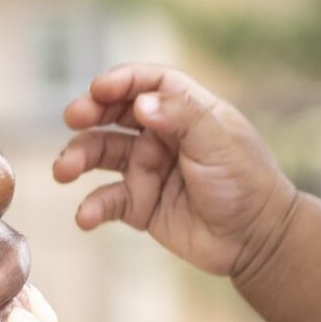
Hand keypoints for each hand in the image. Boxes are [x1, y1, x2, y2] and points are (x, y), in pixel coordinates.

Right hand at [53, 64, 297, 279]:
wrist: (257, 240)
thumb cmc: (246, 183)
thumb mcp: (219, 142)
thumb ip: (182, 118)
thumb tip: (141, 103)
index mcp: (186, 110)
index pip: (148, 82)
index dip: (122, 80)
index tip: (100, 88)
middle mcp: (162, 134)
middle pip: (115, 113)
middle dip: (90, 112)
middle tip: (73, 118)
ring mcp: (148, 168)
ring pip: (102, 153)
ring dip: (78, 157)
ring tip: (64, 170)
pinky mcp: (139, 203)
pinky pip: (107, 199)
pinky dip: (92, 206)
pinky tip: (86, 216)